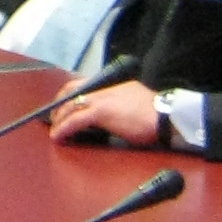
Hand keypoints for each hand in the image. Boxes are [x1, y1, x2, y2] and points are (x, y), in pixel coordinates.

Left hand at [48, 80, 163, 146]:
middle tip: (54, 120)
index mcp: (114, 86)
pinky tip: (58, 136)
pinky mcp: (102, 112)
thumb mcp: (136, 102)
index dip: (68, 95)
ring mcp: (103, 99)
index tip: (62, 106)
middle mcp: (105, 89)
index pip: (84, 85)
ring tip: (54, 131)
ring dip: (59, 119)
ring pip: (71, 106)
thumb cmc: (156, 114)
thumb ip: (122, 105)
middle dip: (59, 106)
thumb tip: (114, 116)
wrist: (167, 116)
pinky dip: (64, 128)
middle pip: (72, 92)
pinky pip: (76, 119)